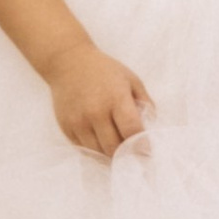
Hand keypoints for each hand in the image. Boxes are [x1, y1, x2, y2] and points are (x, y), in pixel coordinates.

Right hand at [47, 41, 152, 156]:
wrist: (68, 63)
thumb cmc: (104, 70)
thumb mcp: (131, 80)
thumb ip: (145, 102)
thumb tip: (152, 125)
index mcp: (116, 98)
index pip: (131, 130)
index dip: (141, 145)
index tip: (147, 152)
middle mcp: (96, 112)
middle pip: (113, 147)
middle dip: (126, 154)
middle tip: (133, 155)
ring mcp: (79, 121)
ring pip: (98, 151)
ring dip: (110, 154)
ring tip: (119, 151)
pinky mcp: (66, 127)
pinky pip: (83, 148)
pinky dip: (95, 150)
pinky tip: (102, 143)